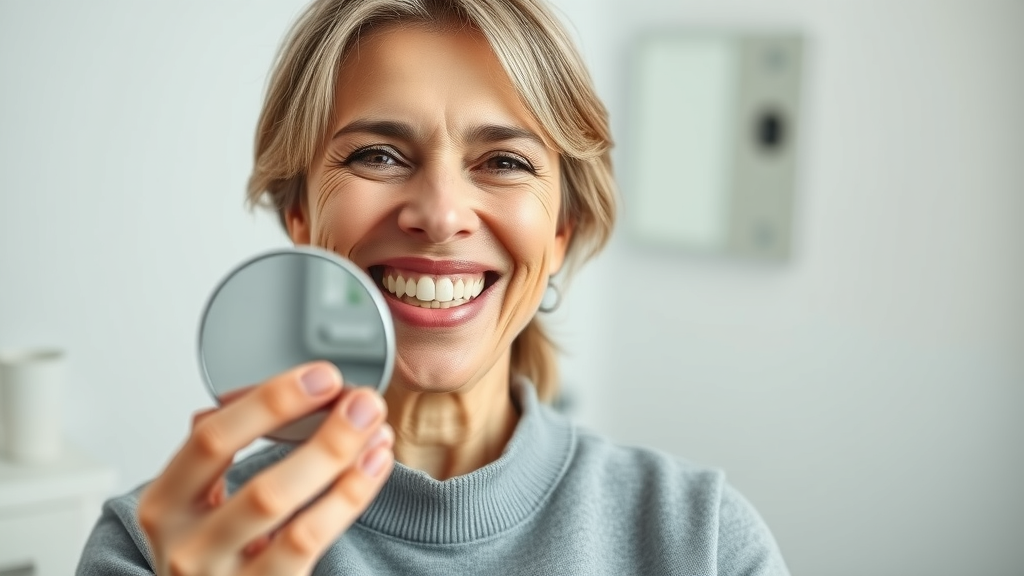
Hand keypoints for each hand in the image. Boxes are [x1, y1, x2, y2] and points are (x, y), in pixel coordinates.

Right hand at [137, 362, 393, 574]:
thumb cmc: (212, 556)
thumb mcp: (200, 503)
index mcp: (165, 504)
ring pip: (287, 517)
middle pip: (260, 485)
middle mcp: (187, 545)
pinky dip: (348, 498)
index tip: (321, 376)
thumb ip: (226, 447)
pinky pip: (307, 542)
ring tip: (376, 432)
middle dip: (322, 437)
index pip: (210, 439)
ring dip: (339, 465)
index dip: (270, 403)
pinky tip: (372, 467)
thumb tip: (292, 388)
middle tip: (363, 403)